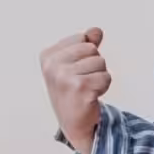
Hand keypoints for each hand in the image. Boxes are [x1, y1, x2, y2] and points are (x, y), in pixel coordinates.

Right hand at [40, 27, 110, 153]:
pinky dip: (103, 87)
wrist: (74, 122)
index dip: (85, 54)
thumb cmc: (74, 91)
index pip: (82, 38)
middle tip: (83, 82)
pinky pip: (106, 77)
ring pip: (100, 62)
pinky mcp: (80, 88)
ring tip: (87, 89)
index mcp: (47, 56)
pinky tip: (91, 96)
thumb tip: (96, 31)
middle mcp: (52, 66)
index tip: (75, 71)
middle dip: (94, 65)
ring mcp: (64, 77)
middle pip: (92, 49)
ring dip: (99, 76)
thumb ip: (86, 44)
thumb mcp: (75, 64)